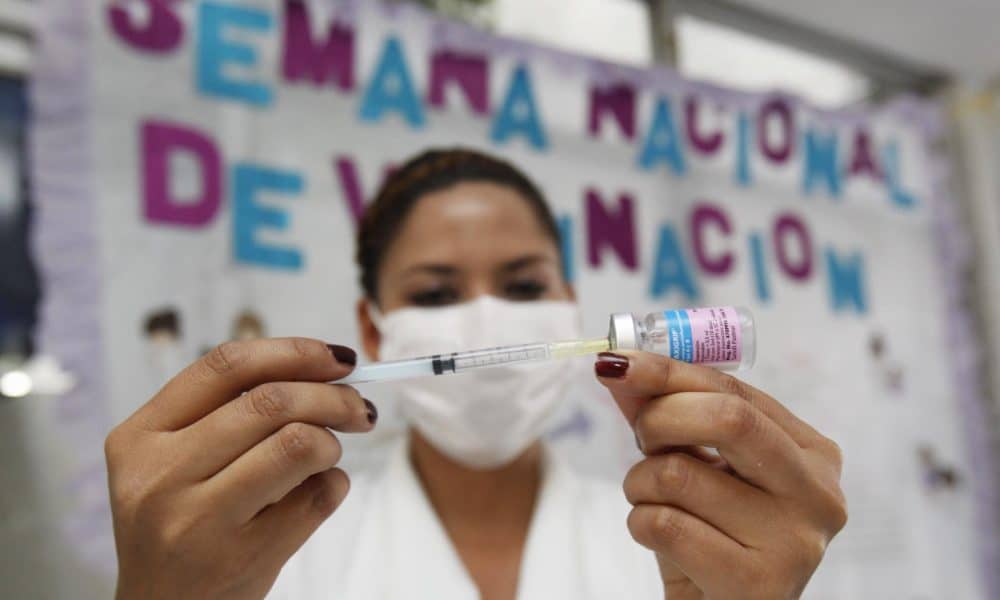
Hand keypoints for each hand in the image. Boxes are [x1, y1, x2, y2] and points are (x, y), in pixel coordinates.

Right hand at [105, 338, 375, 598]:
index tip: (337, 358)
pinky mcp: (242, 557)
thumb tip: (325, 367)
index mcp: (140, 437)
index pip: (226, 366)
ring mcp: (199, 520)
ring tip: (328, 454)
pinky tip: (318, 491)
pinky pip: (317, 497)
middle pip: (272, 402)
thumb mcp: (173, 461)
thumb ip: (229, 412)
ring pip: (298, 443)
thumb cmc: (181, 523)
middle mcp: (161, 475)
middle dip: (334, 397)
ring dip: (332, 442)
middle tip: (358, 408)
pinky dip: (334, 485)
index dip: (293, 352)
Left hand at [596, 351, 846, 599]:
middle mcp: (819, 494)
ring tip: (654, 503)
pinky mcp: (760, 584)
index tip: (616, 361)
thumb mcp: (692, 465)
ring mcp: (797, 542)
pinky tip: (661, 540)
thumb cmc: (709, 534)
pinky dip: (641, 524)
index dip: (669, 370)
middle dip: (660, 419)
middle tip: (642, 441)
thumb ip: (663, 412)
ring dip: (640, 483)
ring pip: (680, 474)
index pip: (736, 391)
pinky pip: (666, 524)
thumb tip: (619, 364)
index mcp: (812, 453)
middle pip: (727, 419)